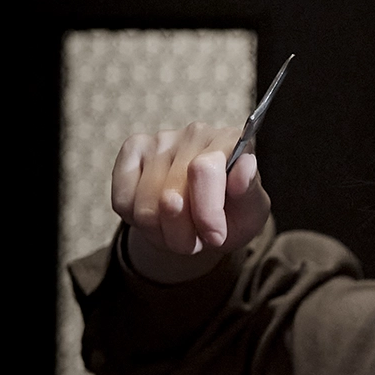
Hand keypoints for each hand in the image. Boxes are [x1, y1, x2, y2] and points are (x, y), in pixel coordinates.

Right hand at [111, 122, 271, 282]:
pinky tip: (156, 217)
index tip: (215, 237)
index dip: (206, 213)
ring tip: (178, 232)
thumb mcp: (251, 212)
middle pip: (170, 194)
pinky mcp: (133, 149)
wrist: (207, 219)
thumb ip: (249, 191)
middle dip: (182, 233)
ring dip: (161, 232)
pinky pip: (123, 200)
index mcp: (231, 141)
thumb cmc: (233, 212)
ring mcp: (162, 139)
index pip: (203, 170)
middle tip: (195, 241)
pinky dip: (136, 221)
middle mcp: (196, 133)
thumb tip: (244, 166)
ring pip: (145, 205)